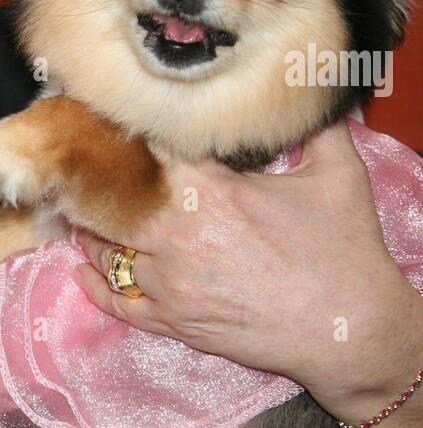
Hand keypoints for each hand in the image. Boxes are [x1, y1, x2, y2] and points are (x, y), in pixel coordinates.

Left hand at [71, 120, 422, 413]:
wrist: (348, 331)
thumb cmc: (343, 253)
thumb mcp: (337, 176)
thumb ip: (318, 128)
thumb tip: (312, 96)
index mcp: (209, 192)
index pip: (148, 151)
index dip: (128, 133)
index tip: (113, 119)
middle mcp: (177, 236)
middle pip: (111, 202)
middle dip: (96, 184)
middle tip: (83, 167)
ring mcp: (169, 284)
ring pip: (108, 251)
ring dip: (93, 230)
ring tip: (80, 211)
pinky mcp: (173, 322)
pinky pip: (117, 302)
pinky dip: (95, 285)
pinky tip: (82, 270)